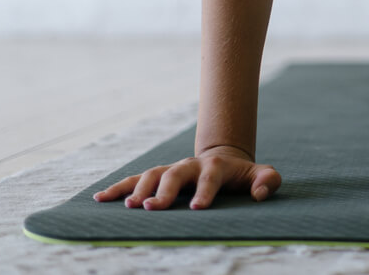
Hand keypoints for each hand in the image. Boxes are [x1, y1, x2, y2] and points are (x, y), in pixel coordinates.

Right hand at [92, 145, 280, 210]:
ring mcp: (171, 169)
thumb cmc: (243, 175)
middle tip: (152, 208)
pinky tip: (100, 199)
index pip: (210, 178)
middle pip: (175, 174)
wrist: (223, 159)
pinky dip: (118, 188)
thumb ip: (268, 180)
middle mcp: (190, 165)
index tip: (197, 209)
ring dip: (138, 189)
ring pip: (152, 174)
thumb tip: (260, 194)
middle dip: (163, 191)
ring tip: (128, 206)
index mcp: (215, 166)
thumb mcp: (261, 175)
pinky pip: (135, 179)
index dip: (204, 192)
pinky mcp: (158, 176)